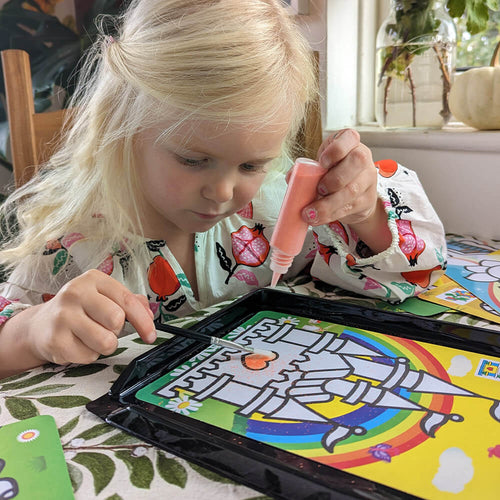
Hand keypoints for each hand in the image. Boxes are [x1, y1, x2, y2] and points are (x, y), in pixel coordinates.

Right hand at [26, 269, 155, 365]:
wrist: (40, 325)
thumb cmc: (81, 310)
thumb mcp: (105, 297)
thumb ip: (131, 302)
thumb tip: (149, 315)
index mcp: (93, 279)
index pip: (127, 300)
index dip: (144, 321)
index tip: (150, 335)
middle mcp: (75, 293)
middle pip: (116, 320)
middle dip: (117, 330)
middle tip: (105, 328)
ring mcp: (63, 316)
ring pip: (105, 342)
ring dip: (104, 345)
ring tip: (92, 337)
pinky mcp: (55, 340)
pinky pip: (89, 356)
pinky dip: (88, 355)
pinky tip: (77, 343)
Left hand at [303, 128, 391, 252]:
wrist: (351, 194)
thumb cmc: (332, 172)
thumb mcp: (320, 165)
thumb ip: (305, 169)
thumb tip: (291, 178)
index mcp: (350, 142)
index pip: (350, 137)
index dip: (336, 150)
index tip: (321, 162)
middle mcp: (363, 157)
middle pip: (356, 162)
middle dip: (334, 178)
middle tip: (318, 190)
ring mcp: (368, 178)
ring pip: (352, 190)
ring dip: (328, 204)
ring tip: (310, 212)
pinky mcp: (367, 199)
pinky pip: (350, 208)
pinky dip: (330, 215)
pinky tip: (318, 219)